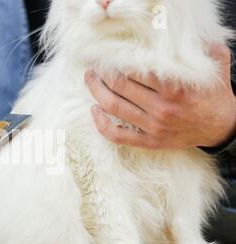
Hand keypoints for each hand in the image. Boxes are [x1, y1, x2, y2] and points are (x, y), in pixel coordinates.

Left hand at [85, 44, 235, 149]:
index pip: (135, 69)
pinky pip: (118, 136)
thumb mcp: (214, 66)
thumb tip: (182, 36)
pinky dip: (101, 124)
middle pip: (119, 87)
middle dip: (101, 74)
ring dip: (96, 92)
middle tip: (94, 66)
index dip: (117, 60)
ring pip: (114, 108)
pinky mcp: (150, 142)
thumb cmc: (213, 94)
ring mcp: (154, 127)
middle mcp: (162, 108)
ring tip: (90, 81)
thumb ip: (201, 49)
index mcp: (174, 87)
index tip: (108, 55)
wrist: (220, 126)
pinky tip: (94, 111)